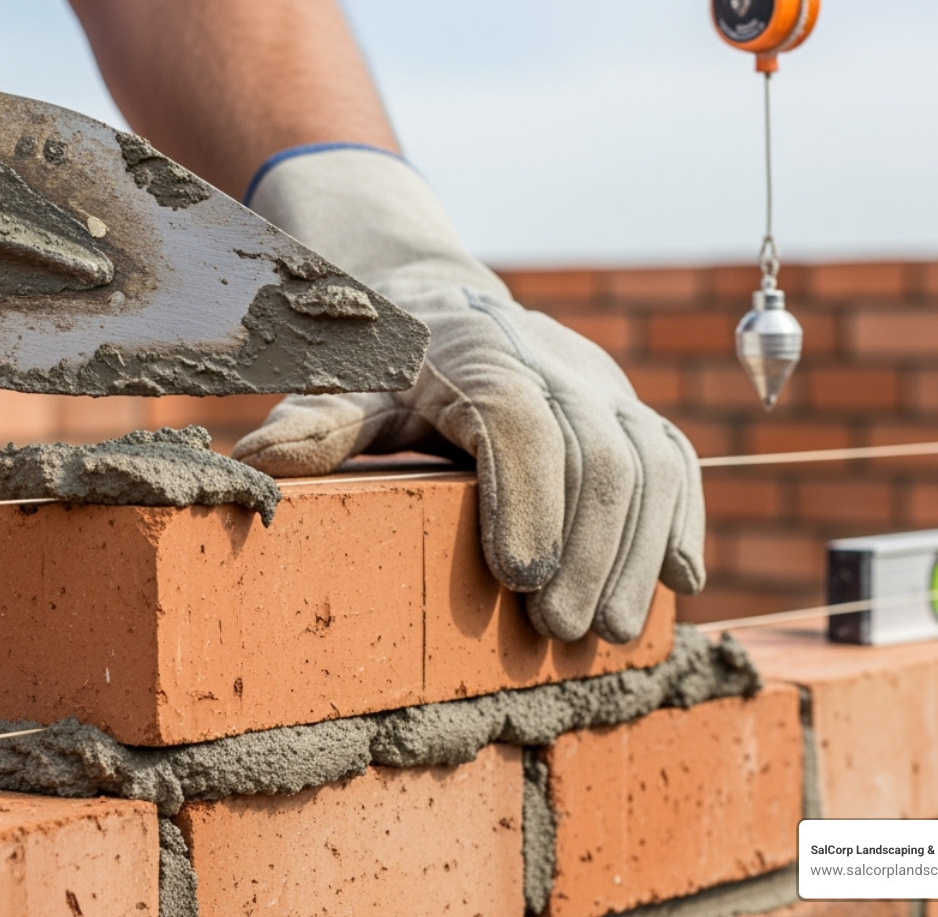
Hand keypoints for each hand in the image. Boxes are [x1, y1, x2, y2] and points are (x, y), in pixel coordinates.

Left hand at [233, 148, 705, 641]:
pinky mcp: (632, 408)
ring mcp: (602, 384)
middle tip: (559, 629)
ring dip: (636, 550)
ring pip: (650, 459)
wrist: (452, 309)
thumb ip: (320, 424)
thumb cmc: (393, 365)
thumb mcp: (350, 387)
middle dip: (587, 546)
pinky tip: (677, 582)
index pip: (518, 417)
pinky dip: (681, 521)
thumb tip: (256, 462)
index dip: (526, 495)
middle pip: (597, 448)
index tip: (518, 577)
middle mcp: (554, 360)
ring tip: (609, 629)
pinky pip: (677, 459)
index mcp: (476, 350)